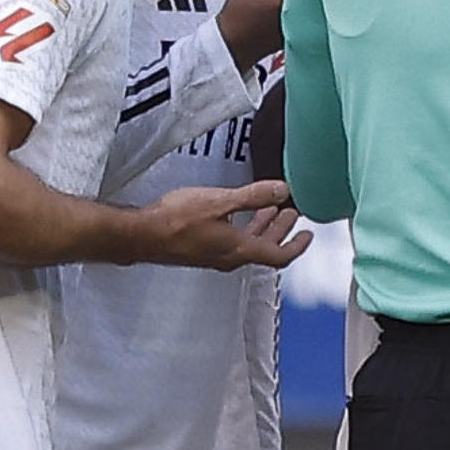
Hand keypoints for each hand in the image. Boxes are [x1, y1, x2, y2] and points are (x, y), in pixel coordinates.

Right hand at [133, 181, 311, 270]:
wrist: (140, 235)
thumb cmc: (176, 220)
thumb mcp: (221, 201)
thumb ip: (255, 196)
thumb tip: (282, 190)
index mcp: (239, 250)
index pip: (278, 256)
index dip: (297, 245)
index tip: (308, 235)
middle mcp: (229, 258)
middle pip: (265, 249)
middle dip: (281, 230)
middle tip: (291, 214)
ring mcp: (214, 256)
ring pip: (248, 244)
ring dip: (262, 227)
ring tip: (270, 210)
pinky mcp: (201, 251)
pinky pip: (232, 242)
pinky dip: (244, 228)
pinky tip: (238, 214)